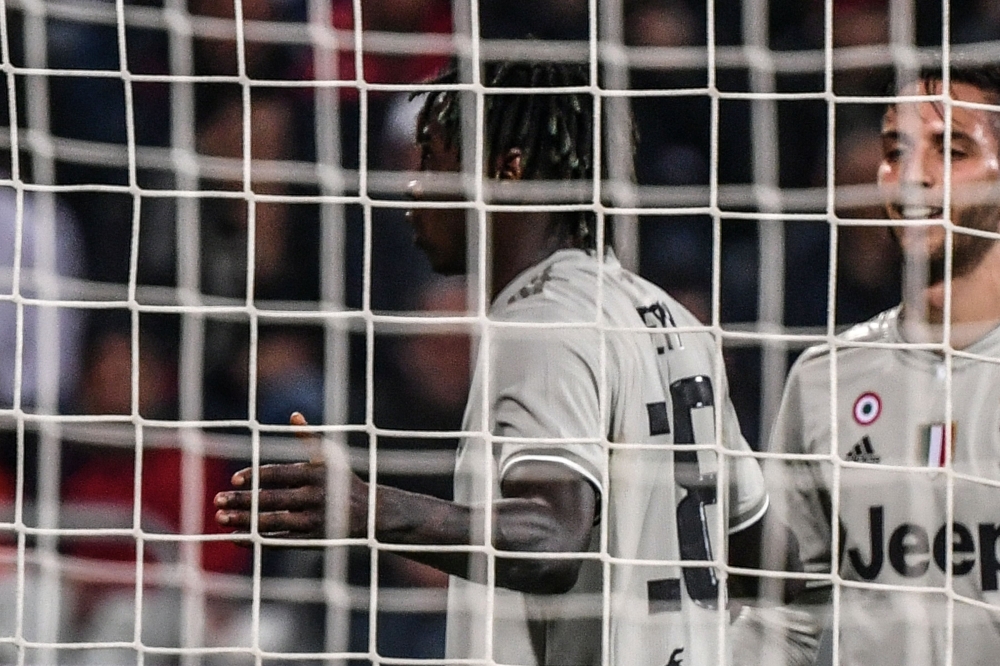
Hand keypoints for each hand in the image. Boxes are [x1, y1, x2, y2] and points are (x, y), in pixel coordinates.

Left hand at [214, 412, 362, 540]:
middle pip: (271, 498)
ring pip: (272, 521)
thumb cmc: (345, 481)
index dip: (254, 476)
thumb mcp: (330, 458)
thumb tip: (294, 415)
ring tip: (220, 519)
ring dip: (244, 521)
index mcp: (315, 474)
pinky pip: (279, 540)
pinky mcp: (312, 540)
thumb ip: (309, 438)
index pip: (278, 473)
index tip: (233, 480)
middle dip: (242, 500)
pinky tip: (236, 537)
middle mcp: (314, 496)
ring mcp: (313, 520)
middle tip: (217, 500)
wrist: (371, 513)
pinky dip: (257, 540)